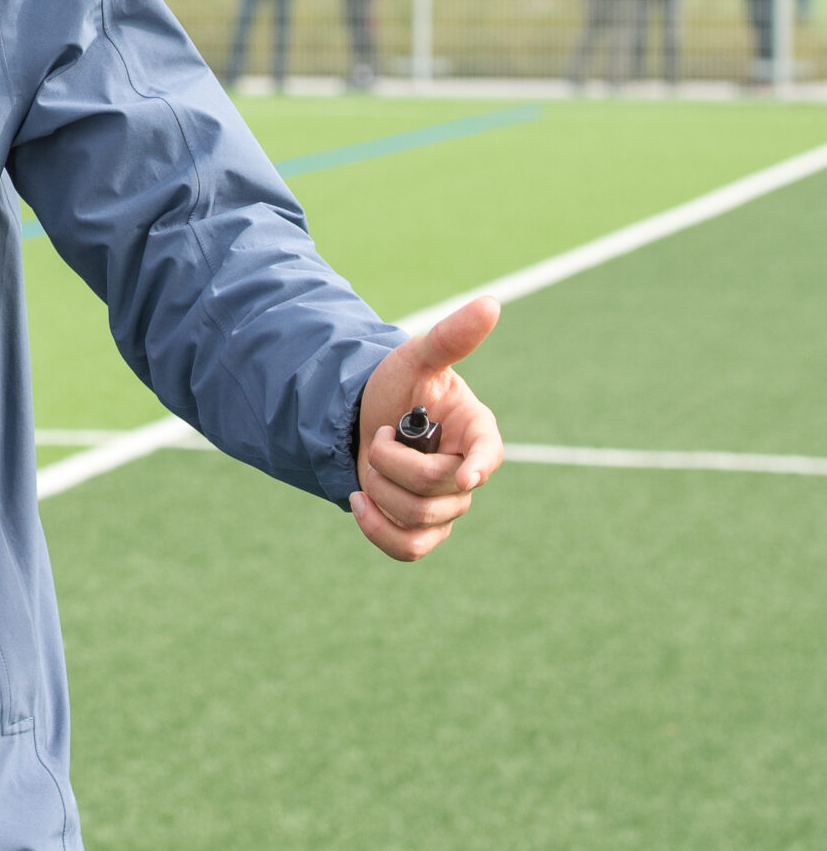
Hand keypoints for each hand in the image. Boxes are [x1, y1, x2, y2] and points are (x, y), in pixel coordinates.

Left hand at [350, 298, 505, 560]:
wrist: (362, 418)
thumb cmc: (396, 385)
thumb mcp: (416, 358)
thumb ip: (451, 337)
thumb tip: (491, 302)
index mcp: (476, 431)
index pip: (488, 455)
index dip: (478, 468)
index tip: (465, 476)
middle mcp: (468, 472)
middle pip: (438, 492)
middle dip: (391, 466)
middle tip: (379, 437)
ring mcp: (448, 504)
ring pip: (420, 520)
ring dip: (380, 493)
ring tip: (371, 464)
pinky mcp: (423, 527)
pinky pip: (409, 548)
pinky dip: (378, 531)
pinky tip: (358, 503)